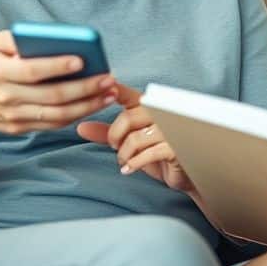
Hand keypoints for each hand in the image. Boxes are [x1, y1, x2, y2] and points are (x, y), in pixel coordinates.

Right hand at [0, 30, 118, 135]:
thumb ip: (20, 39)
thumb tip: (55, 38)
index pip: (32, 71)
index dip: (58, 66)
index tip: (83, 59)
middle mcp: (6, 97)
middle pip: (52, 96)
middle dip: (85, 88)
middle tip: (108, 79)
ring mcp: (13, 116)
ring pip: (57, 115)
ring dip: (88, 105)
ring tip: (109, 93)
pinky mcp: (20, 128)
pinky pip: (53, 124)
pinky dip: (76, 115)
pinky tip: (94, 103)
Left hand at [76, 86, 194, 192]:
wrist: (184, 176)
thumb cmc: (159, 155)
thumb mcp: (130, 143)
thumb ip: (107, 134)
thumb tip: (81, 127)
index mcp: (150, 108)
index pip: (130, 95)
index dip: (116, 90)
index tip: (105, 88)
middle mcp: (161, 115)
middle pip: (128, 117)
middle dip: (114, 136)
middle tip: (115, 147)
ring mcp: (171, 131)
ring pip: (135, 138)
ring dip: (124, 154)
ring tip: (125, 161)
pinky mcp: (176, 149)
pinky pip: (148, 154)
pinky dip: (134, 163)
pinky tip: (129, 169)